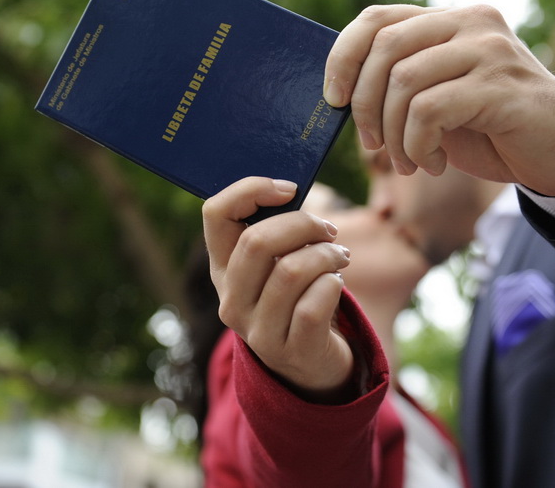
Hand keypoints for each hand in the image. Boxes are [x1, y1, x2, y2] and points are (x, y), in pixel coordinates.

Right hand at [202, 177, 354, 400]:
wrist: (311, 365)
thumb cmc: (298, 298)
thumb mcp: (276, 264)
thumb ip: (277, 230)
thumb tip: (291, 189)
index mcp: (222, 268)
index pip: (215, 213)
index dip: (251, 189)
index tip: (290, 188)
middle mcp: (231, 300)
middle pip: (256, 241)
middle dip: (303, 224)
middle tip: (327, 230)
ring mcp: (257, 330)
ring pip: (291, 272)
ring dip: (326, 255)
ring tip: (339, 256)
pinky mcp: (290, 351)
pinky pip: (312, 306)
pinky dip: (332, 285)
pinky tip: (336, 284)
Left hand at [323, 4, 554, 196]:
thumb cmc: (494, 128)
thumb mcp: (442, 95)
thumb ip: (404, 80)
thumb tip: (341, 91)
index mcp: (451, 20)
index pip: (377, 19)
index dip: (343, 56)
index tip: (334, 99)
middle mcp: (471, 22)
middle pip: (384, 48)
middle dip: (366, 105)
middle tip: (374, 144)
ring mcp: (489, 50)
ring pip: (404, 82)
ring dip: (393, 134)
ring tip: (409, 161)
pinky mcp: (501, 86)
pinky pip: (429, 111)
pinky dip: (418, 145)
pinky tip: (434, 163)